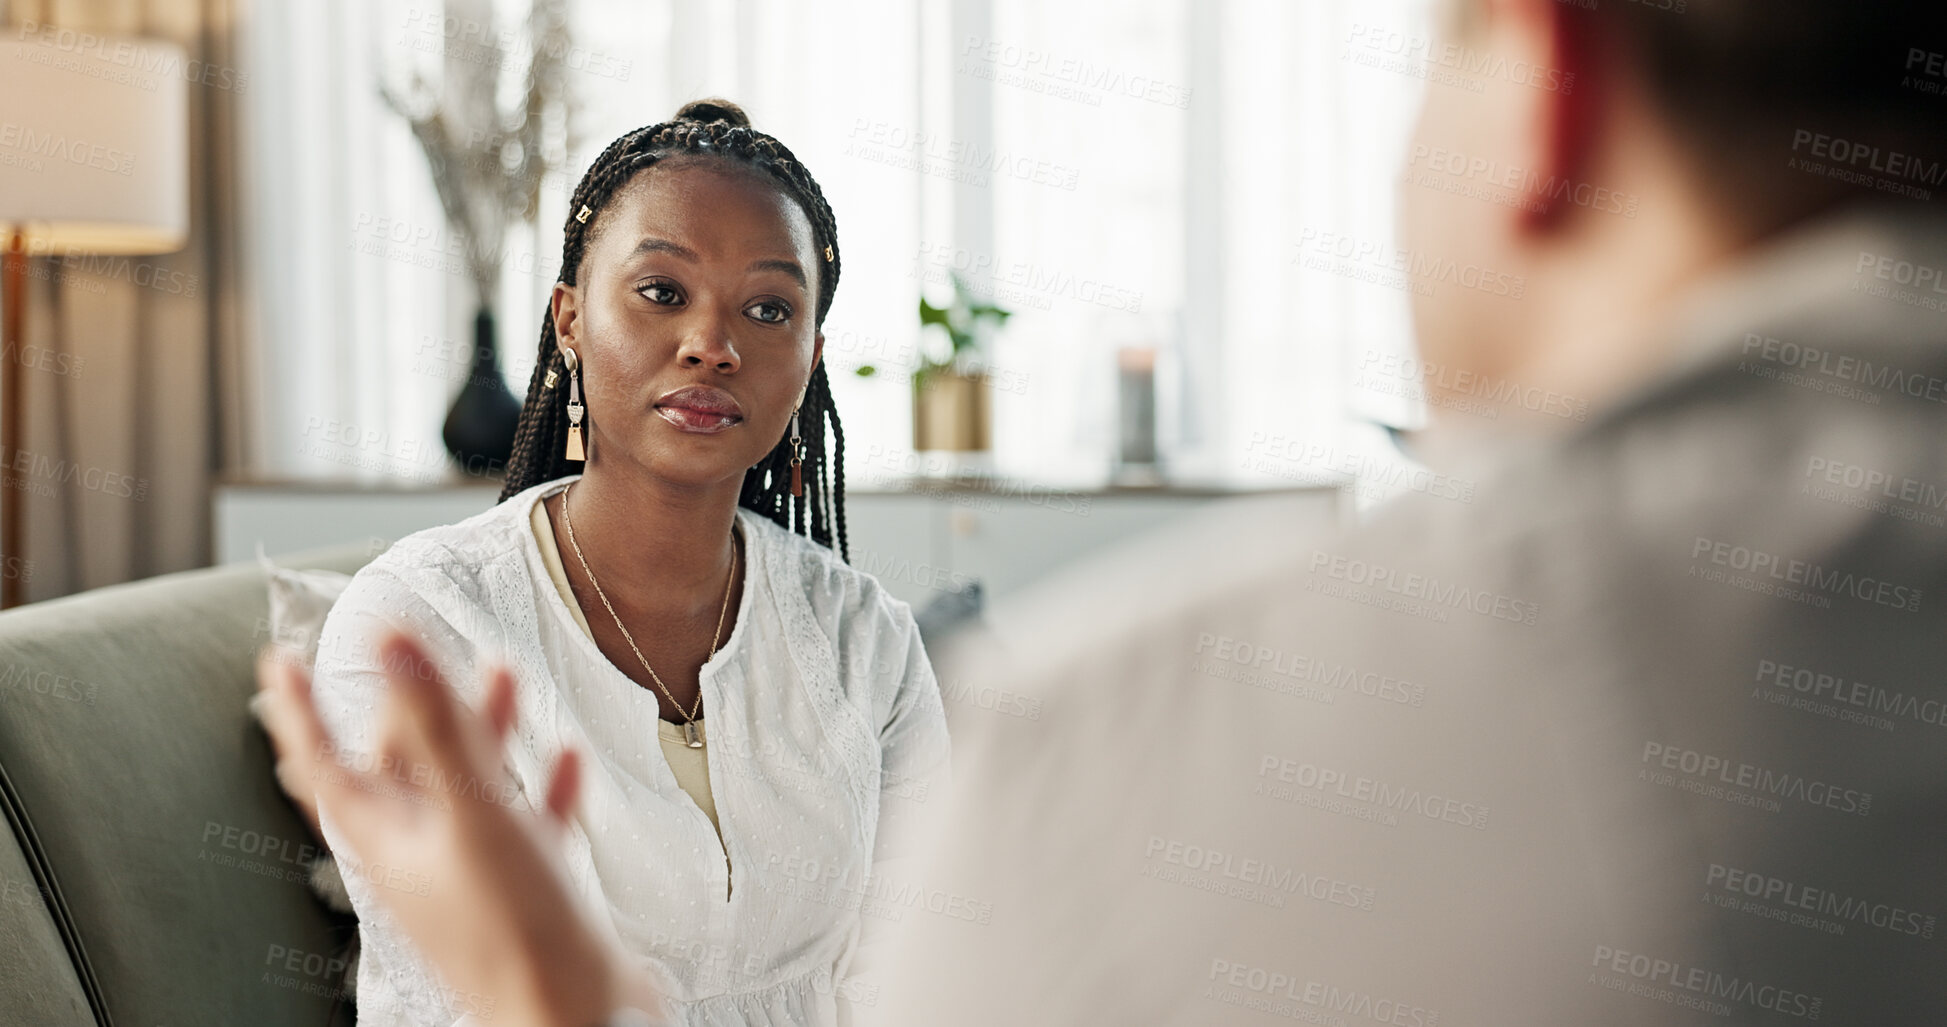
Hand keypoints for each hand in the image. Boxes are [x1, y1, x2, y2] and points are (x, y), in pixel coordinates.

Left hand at [255, 632, 663, 1026]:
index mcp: (391, 841)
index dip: (299, 711)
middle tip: (421, 656)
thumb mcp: (473, 814)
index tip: (281, 663)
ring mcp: (475, 876)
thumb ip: (437, 726)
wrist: (574, 1015)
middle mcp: (425, 857)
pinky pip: (528, 826)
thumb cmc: (516, 932)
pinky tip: (564, 761)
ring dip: (482, 732)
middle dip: (414, 705)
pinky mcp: (527, 892)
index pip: (324, 764)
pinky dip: (543, 787)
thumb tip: (393, 642)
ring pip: (467, 788)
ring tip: (503, 679)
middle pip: (403, 768)